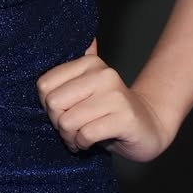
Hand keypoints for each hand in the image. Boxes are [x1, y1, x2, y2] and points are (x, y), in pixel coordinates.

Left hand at [35, 37, 174, 163]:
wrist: (149, 125)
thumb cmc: (109, 111)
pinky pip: (86, 134)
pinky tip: (89, 143)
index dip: (47, 105)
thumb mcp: (87, 89)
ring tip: (79, 138)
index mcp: (89, 63)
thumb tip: (63, 48)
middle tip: (70, 129)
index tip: (62, 112)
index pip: (44, 84)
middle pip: (54, 103)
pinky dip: (83, 144)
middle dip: (57, 123)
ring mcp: (115, 95)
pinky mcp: (124, 118)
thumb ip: (69, 73)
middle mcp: (103, 74)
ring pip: (68, 121)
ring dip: (70, 137)